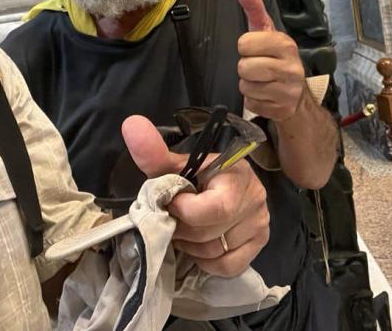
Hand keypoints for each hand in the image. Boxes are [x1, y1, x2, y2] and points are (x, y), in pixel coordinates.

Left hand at [121, 115, 269, 276]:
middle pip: (208, 234)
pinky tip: (202, 245)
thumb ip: (154, 152)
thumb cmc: (199, 174)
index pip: (211, 209)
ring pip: (215, 252)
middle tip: (174, 218)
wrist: (226, 181)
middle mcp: (254, 200)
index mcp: (235, 175)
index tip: (172, 201)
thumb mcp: (176, 165)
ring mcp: (260, 224)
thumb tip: (131, 125)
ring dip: (192, 247)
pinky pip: (227, 266)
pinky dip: (208, 261)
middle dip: (182, 229)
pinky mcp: (259, 244)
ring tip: (186, 229)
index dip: (182, 211)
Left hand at [236, 0, 306, 122]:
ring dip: (249, 85)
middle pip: (243, 67)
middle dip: (245, 68)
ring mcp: (288, 91)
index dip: (246, 47)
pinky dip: (254, 100)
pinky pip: (251, 103)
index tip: (256, 49)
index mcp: (285, 44)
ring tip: (262, 81)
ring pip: (245, 86)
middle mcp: (290, 67)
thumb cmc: (276, 57)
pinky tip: (266, 95)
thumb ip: (253, 6)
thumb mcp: (266, 31)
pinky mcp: (281, 109)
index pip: (244, 43)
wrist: (297, 94)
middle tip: (258, 67)